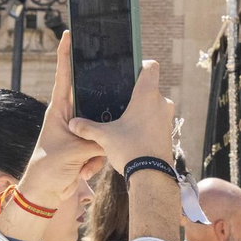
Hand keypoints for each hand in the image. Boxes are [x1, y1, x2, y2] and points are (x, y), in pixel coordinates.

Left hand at [8, 34, 105, 234]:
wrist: (45, 193)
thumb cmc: (48, 167)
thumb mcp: (74, 151)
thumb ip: (96, 139)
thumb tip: (114, 134)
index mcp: (59, 110)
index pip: (63, 75)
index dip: (65, 54)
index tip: (69, 33)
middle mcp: (69, 117)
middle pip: (90, 100)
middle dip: (100, 107)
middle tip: (112, 95)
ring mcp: (79, 132)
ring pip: (100, 129)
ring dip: (96, 151)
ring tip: (82, 164)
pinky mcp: (86, 147)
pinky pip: (101, 147)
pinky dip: (95, 162)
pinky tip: (82, 172)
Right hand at [65, 47, 174, 172]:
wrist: (151, 176)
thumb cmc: (130, 149)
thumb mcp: (104, 136)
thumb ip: (87, 127)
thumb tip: (72, 123)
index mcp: (147, 95)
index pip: (151, 67)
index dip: (141, 64)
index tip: (129, 70)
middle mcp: (161, 103)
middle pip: (149, 88)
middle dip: (134, 94)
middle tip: (118, 100)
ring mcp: (167, 118)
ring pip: (153, 106)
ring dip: (140, 110)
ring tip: (123, 119)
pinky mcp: (168, 132)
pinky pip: (156, 121)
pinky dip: (145, 123)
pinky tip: (131, 133)